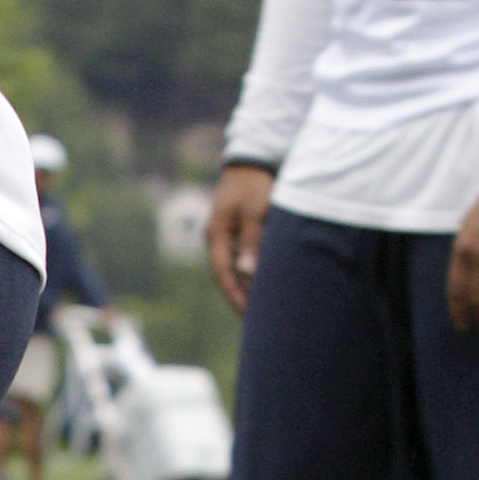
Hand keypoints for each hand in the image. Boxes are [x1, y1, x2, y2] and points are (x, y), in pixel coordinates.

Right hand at [207, 163, 274, 314]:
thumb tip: (247, 272)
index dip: (235, 296)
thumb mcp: (255, 212)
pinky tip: (261, 282)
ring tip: (260, 306)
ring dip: (245, 285)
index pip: (223, 274)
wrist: (251, 159)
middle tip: (255, 320)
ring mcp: (225, 234)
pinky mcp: (235, 230)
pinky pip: (240, 257)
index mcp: (216, 235)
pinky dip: (249, 271)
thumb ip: (251, 242)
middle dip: (239, 296)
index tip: (247, 316)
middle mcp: (217, 237)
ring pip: (233, 267)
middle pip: (226, 275)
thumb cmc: (254, 184)